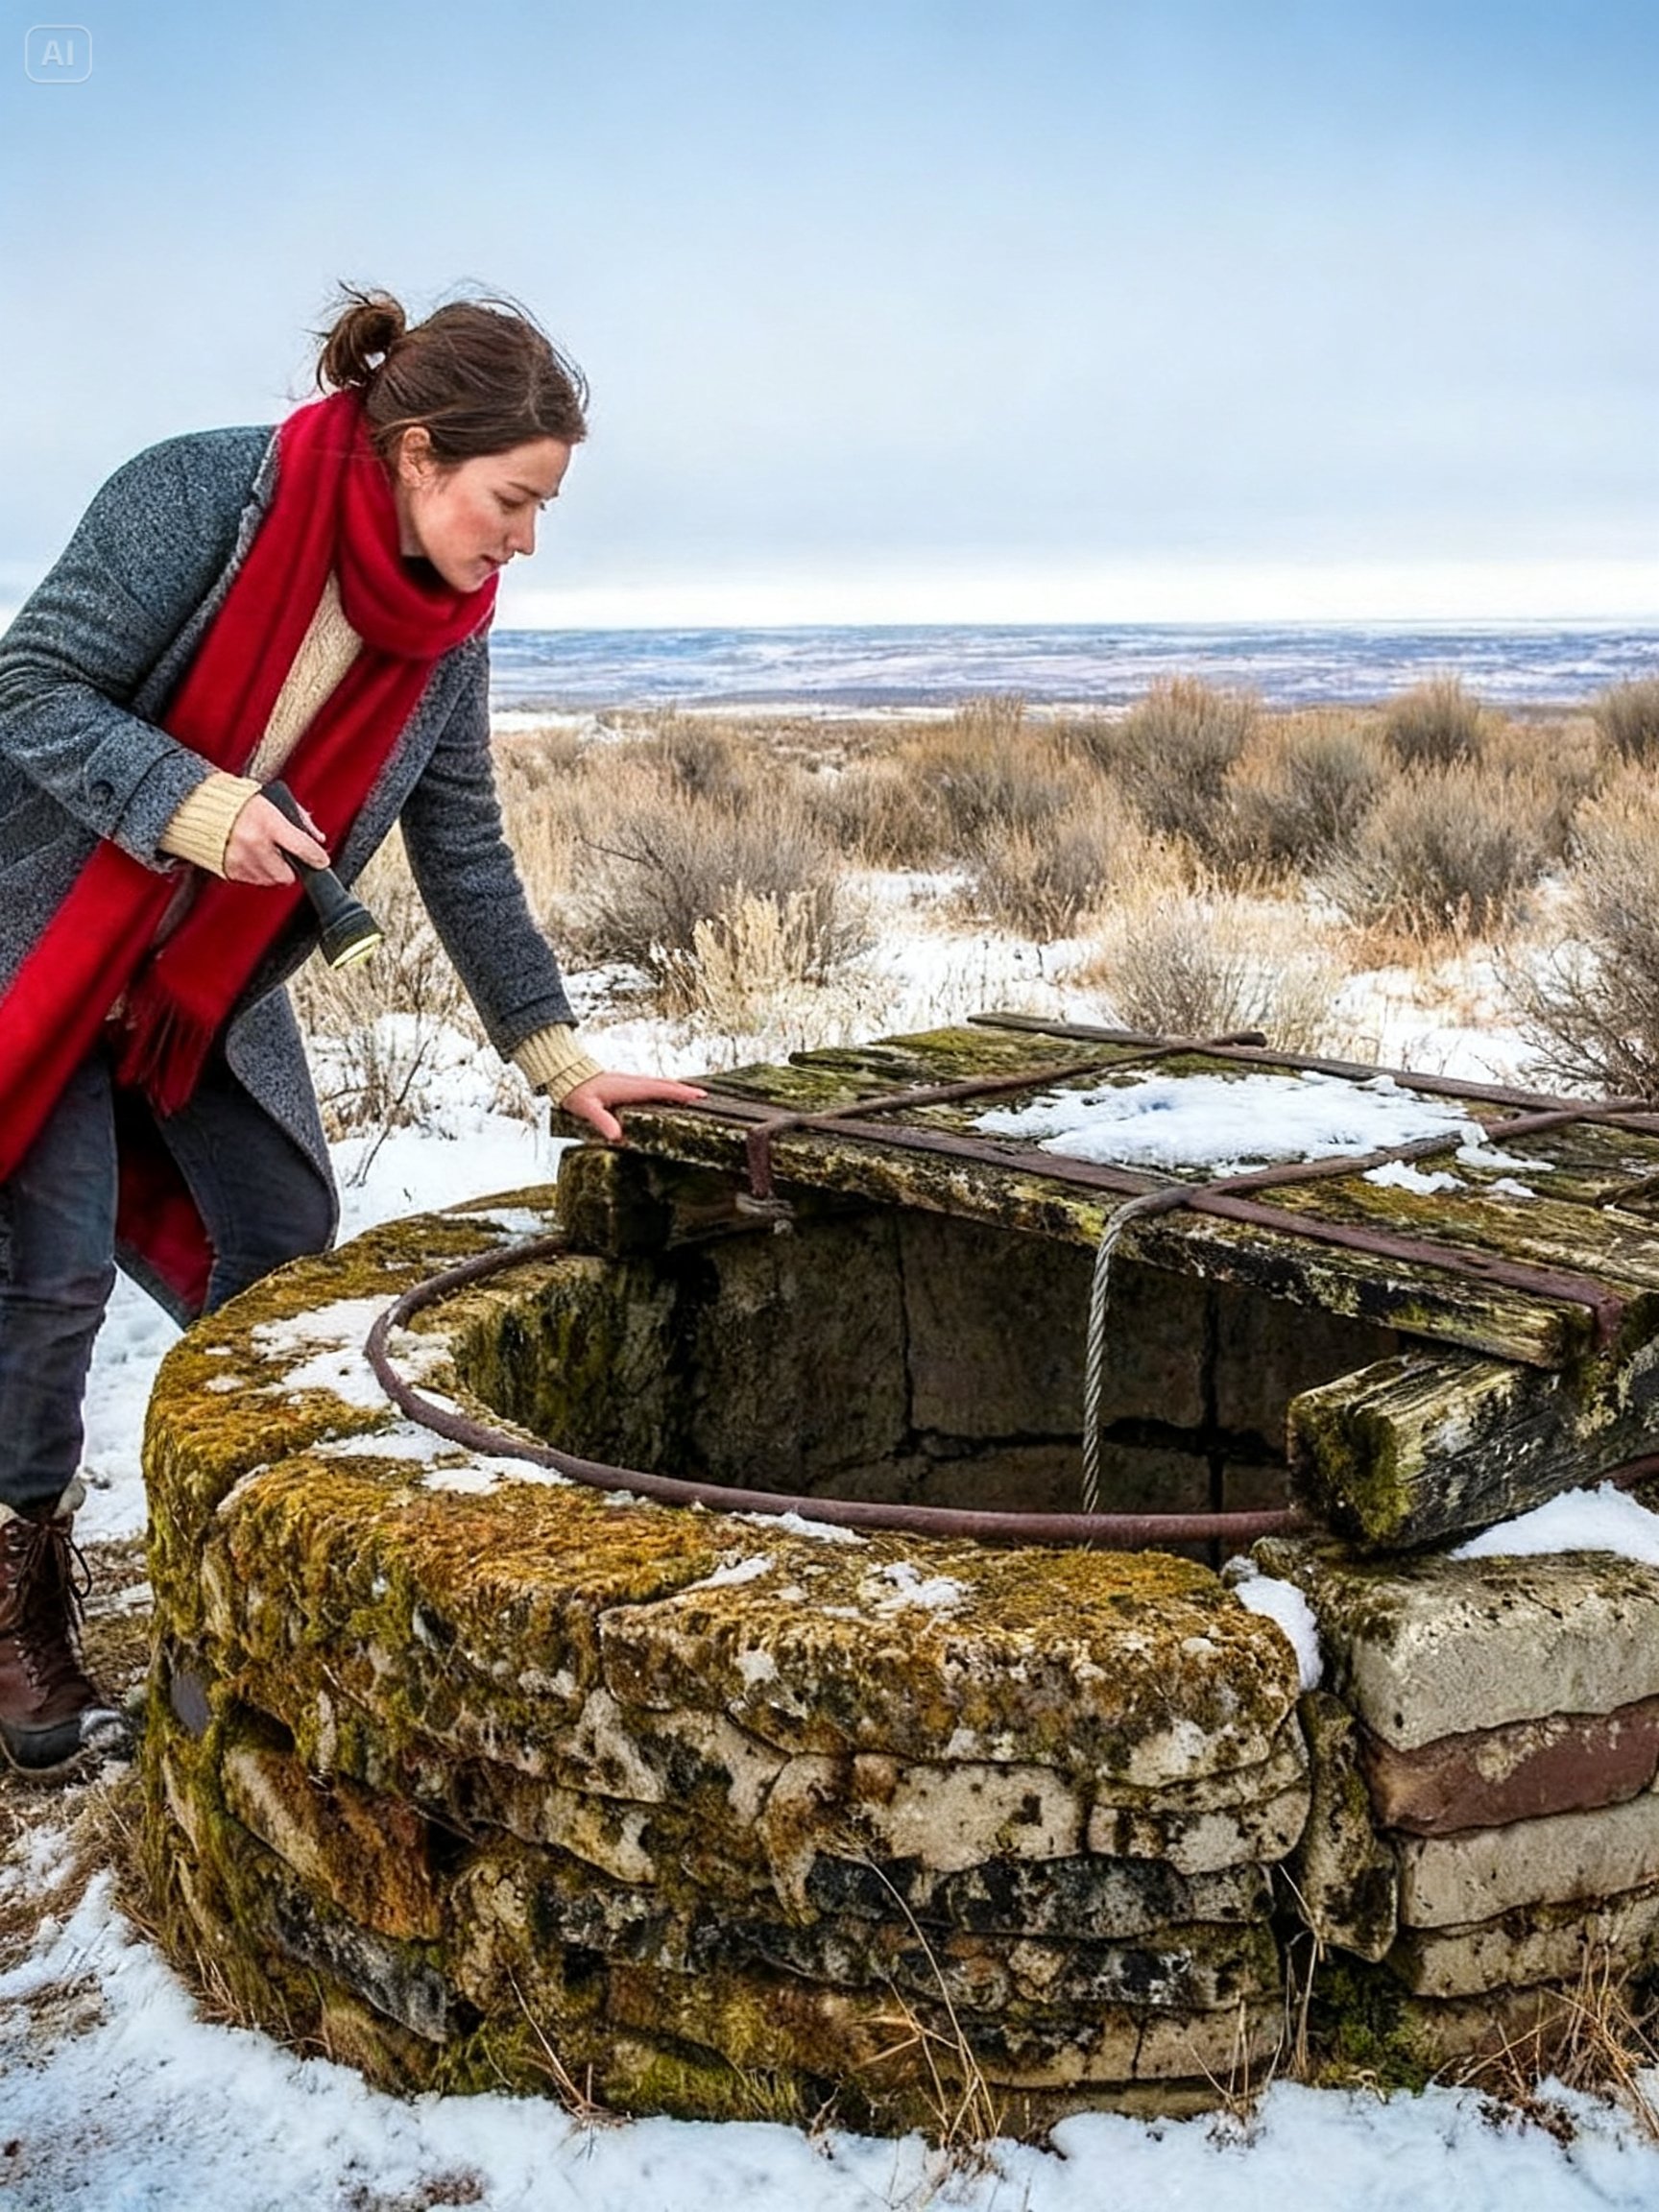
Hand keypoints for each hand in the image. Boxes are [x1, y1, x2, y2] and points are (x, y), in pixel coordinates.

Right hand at [224, 792, 330, 885]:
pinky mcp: (230, 870)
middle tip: (285, 854)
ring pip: (271, 881)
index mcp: (267, 823)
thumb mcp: (274, 801)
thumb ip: (299, 819)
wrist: (202, 807)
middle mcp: (254, 844)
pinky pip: (253, 881)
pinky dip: (257, 872)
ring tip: (265, 852)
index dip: (317, 857)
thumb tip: (317, 837)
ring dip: (273, 871)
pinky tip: (252, 856)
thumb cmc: (238, 801)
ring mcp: (241, 860)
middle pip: (287, 875)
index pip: (302, 848)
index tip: (321, 861)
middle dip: (291, 867)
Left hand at [557, 1071, 707, 1143]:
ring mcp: (630, 1081)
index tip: (697, 1096)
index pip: (659, 1090)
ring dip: (676, 1088)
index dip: (679, 1093)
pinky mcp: (627, 1083)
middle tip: (704, 1096)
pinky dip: (664, 1088)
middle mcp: (633, 1082)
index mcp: (628, 1088)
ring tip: (692, 1095)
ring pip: (659, 1083)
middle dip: (684, 1089)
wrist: (567, 1076)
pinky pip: (651, 1085)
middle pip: (664, 1084)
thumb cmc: (577, 1092)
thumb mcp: (587, 1109)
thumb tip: (617, 1137)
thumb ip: (602, 1121)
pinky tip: (666, 1094)